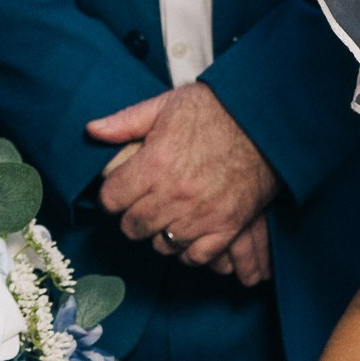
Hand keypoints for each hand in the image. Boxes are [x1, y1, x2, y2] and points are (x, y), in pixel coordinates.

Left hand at [89, 84, 277, 276]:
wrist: (266, 121)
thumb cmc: (217, 109)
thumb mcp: (167, 104)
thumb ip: (126, 121)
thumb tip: (92, 131)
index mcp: (154, 163)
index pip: (111, 199)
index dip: (113, 195)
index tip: (121, 191)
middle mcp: (173, 194)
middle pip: (132, 226)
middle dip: (132, 216)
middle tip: (142, 205)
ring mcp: (201, 214)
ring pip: (161, 244)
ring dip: (160, 233)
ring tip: (167, 217)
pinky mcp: (227, 226)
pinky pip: (196, 256)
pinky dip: (189, 250)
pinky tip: (189, 234)